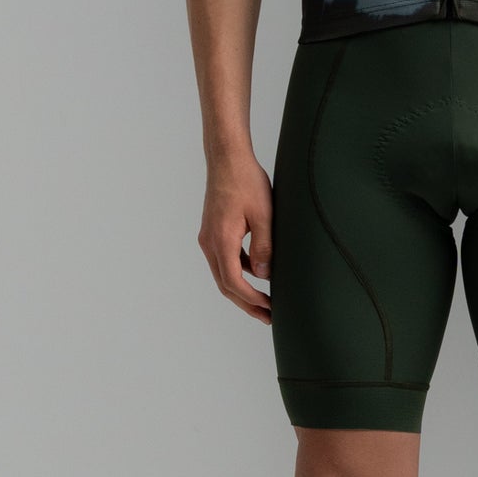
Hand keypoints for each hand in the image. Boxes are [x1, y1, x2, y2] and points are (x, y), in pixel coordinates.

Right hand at [198, 153, 274, 322]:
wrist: (227, 159)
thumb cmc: (246, 182)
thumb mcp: (263, 214)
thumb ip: (263, 246)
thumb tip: (263, 274)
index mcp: (221, 240)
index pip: (234, 282)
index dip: (252, 299)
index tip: (269, 309)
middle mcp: (209, 243)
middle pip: (225, 284)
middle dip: (246, 303)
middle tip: (268, 317)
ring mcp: (208, 237)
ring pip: (223, 273)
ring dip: (242, 290)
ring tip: (264, 302)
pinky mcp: (213, 231)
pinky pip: (224, 259)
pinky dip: (238, 272)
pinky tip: (257, 274)